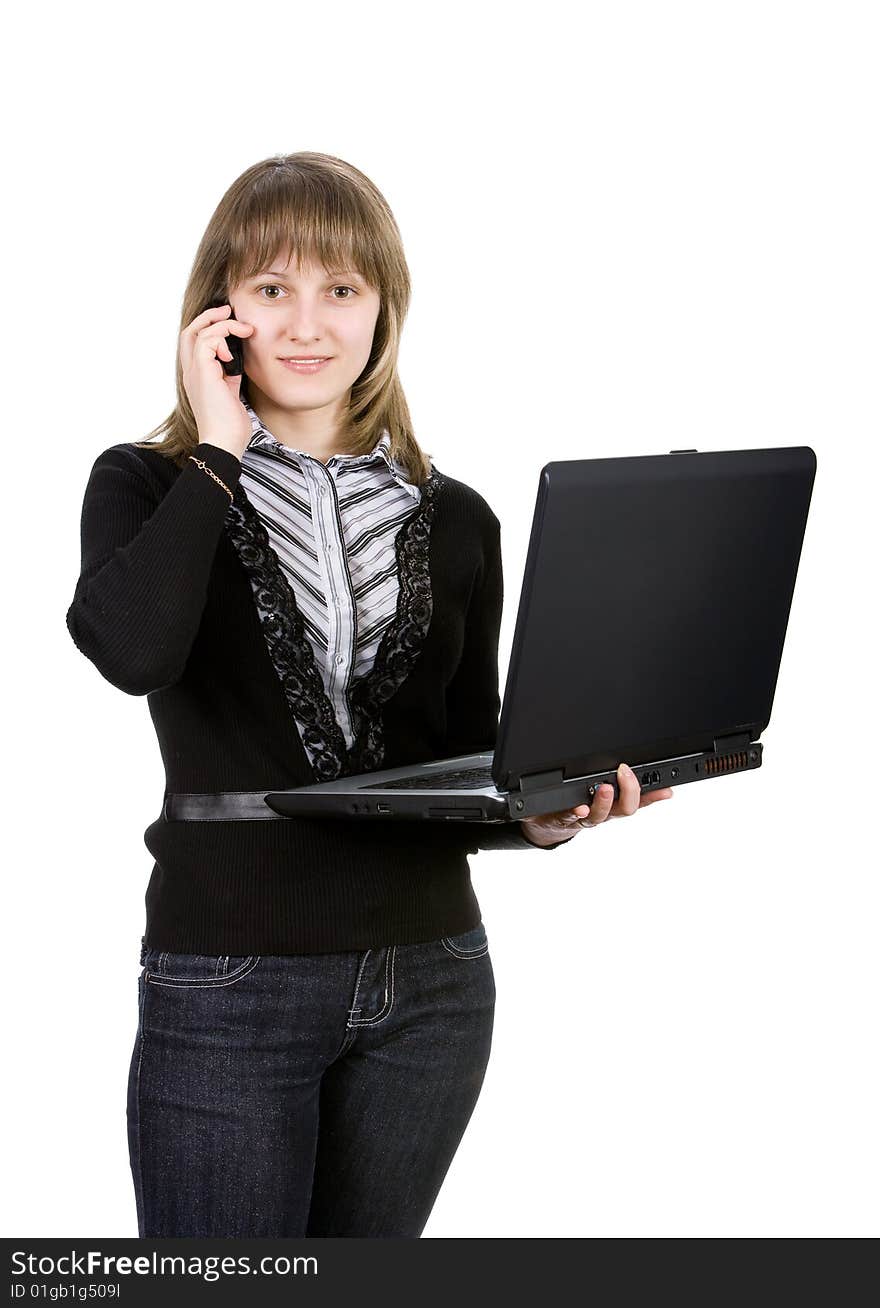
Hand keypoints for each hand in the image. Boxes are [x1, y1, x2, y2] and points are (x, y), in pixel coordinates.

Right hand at [180, 303, 254, 459]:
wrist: (224, 444)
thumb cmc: (230, 425)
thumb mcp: (231, 393)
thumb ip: (230, 375)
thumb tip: (237, 360)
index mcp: (197, 376)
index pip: (195, 342)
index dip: (210, 327)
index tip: (232, 323)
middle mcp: (191, 372)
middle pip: (189, 330)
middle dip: (209, 316)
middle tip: (229, 311)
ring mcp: (193, 372)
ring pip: (198, 331)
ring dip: (222, 325)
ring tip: (243, 329)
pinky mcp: (202, 374)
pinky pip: (206, 341)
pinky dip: (222, 338)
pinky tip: (233, 352)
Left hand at [519, 762, 673, 846]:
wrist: (550, 824)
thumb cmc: (579, 804)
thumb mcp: (602, 793)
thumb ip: (620, 782)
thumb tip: (641, 766)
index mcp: (615, 804)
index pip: (641, 800)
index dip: (655, 796)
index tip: (666, 790)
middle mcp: (604, 813)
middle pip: (624, 808)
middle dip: (628, 791)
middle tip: (625, 772)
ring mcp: (585, 817)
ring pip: (600, 814)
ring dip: (604, 801)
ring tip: (605, 789)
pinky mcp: (564, 818)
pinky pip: (571, 816)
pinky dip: (576, 812)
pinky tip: (580, 807)